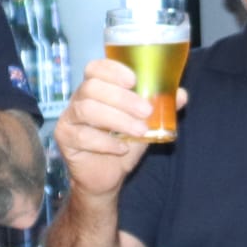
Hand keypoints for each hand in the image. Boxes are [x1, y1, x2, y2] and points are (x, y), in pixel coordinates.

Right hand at [52, 59, 186, 198]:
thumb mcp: (145, 125)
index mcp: (96, 90)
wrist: (106, 177)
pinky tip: (121, 148)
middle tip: (145, 111)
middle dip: (122, 98)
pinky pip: (83, 135)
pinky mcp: (64, 138)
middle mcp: (78, 100)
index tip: (133, 79)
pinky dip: (106, 142)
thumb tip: (181, 94)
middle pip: (92, 87)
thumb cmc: (122, 145)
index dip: (112, 70)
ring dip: (117, 119)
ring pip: (87, 109)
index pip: (95, 68)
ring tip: (139, 131)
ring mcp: (68, 118)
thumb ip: (160, 109)